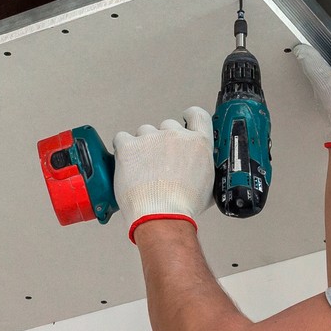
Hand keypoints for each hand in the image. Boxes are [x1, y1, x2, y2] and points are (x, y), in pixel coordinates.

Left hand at [112, 105, 213, 236]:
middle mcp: (176, 135)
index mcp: (198, 143)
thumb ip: (205, 169)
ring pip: (144, 132)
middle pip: (166, 126)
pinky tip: (126, 164)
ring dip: (142, 146)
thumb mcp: (209, 187)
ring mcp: (151, 138)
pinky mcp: (129, 145)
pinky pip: (122, 138)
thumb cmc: (182, 206)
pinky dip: (122, 149)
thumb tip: (202, 170)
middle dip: (162, 141)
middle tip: (158, 162)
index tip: (185, 118)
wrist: (160, 215)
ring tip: (142, 169)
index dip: (189, 116)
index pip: (197, 115)